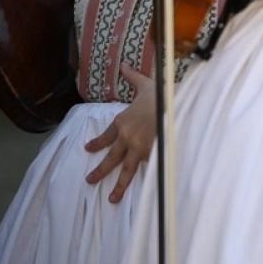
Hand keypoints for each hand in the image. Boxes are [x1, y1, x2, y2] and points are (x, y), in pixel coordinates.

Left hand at [85, 66, 155, 202]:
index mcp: (122, 122)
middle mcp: (127, 138)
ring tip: (112, 199)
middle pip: (111, 158)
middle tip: (89, 181)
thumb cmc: (159, 94)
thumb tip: (123, 64)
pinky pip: (147, 169)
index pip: (106, 136)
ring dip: (119, 185)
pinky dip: (144, 180)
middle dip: (100, 171)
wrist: (174, 104)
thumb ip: (132, 77)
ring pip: (127, 169)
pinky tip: (142, 191)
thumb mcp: (144, 84)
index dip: (97, 143)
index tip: (88, 149)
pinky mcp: (154, 154)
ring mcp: (140, 148)